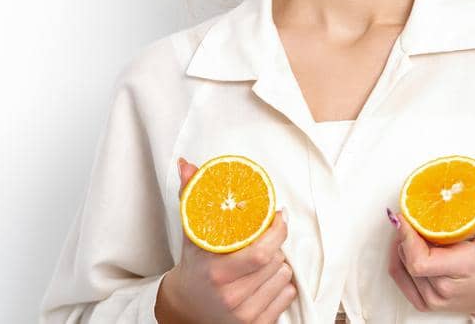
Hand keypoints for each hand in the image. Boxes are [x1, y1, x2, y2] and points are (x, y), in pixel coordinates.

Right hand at [155, 157, 298, 323]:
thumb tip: (188, 165)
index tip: (279, 217)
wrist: (186, 308)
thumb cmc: (195, 268)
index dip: (277, 232)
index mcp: (217, 274)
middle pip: (276, 262)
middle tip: (264, 240)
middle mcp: (231, 297)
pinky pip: (287, 296)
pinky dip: (282, 285)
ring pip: (284, 277)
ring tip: (260, 262)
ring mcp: (244, 314)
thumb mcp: (191, 235)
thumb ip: (191, 198)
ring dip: (279, 265)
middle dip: (275, 247)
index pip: (261, 253)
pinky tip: (264, 281)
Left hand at [386, 170, 474, 322]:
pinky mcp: (425, 303)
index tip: (404, 216)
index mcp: (460, 270)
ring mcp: (432, 300)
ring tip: (411, 225)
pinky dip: (399, 259)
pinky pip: (400, 278)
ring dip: (402, 244)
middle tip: (412, 213)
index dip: (406, 237)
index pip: (419, 261)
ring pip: (401, 266)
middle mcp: (442, 290)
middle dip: (406, 234)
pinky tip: (406, 244)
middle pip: (408, 258)